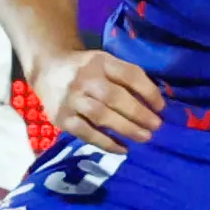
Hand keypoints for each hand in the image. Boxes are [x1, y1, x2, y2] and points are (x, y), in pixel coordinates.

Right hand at [34, 49, 164, 151]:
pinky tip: (123, 149)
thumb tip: (154, 102)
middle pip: (115, 97)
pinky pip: (86, 133)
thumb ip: (125, 77)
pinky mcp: (61, 118)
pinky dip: (106, 143)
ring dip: (126, 128)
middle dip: (139, 113)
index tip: (162, 107)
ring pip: (101, 116)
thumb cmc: (85, 69)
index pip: (128, 74)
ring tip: (145, 137)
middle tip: (157, 126)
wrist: (47, 69)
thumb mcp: (104, 63)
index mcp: (99, 61)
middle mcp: (84, 78)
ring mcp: (71, 99)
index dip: (148, 91)